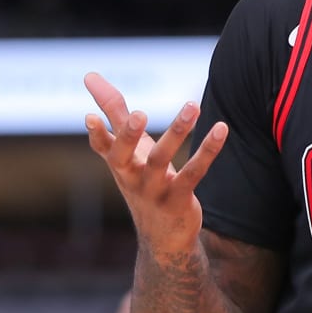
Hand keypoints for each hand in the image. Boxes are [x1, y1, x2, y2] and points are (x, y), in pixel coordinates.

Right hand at [85, 73, 228, 262]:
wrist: (162, 237)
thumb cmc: (142, 179)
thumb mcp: (127, 147)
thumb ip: (113, 111)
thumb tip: (90, 75)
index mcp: (118, 163)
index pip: (102, 146)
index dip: (96, 134)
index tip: (90, 117)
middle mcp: (131, 177)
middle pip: (123, 155)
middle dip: (129, 135)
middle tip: (139, 114)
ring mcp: (154, 190)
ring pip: (162, 160)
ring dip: (177, 131)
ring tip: (192, 105)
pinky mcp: (178, 199)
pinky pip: (194, 173)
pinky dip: (208, 150)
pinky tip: (221, 128)